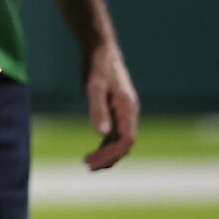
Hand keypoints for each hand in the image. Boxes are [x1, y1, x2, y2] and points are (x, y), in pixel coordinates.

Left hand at [82, 42, 139, 169]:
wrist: (100, 51)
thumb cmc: (97, 67)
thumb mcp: (94, 87)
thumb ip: (98, 109)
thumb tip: (102, 134)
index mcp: (128, 109)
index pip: (126, 140)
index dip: (112, 154)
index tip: (94, 162)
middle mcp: (129, 113)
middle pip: (124, 144)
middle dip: (109, 158)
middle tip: (89, 166)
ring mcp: (124, 112)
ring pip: (120, 140)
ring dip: (107, 153)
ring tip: (89, 163)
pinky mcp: (116, 109)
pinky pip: (115, 133)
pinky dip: (106, 144)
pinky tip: (95, 150)